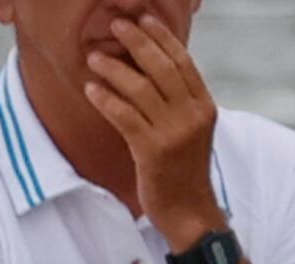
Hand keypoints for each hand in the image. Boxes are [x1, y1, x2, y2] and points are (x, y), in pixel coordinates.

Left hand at [83, 15, 224, 246]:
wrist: (189, 212)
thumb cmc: (183, 171)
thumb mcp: (191, 131)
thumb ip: (179, 102)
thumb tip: (153, 70)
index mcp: (204, 106)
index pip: (182, 61)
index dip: (161, 37)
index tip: (143, 18)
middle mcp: (192, 115)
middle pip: (162, 67)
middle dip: (137, 42)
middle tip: (116, 25)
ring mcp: (173, 134)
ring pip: (140, 89)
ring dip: (114, 69)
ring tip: (94, 57)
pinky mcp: (152, 152)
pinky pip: (125, 117)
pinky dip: (106, 100)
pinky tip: (91, 90)